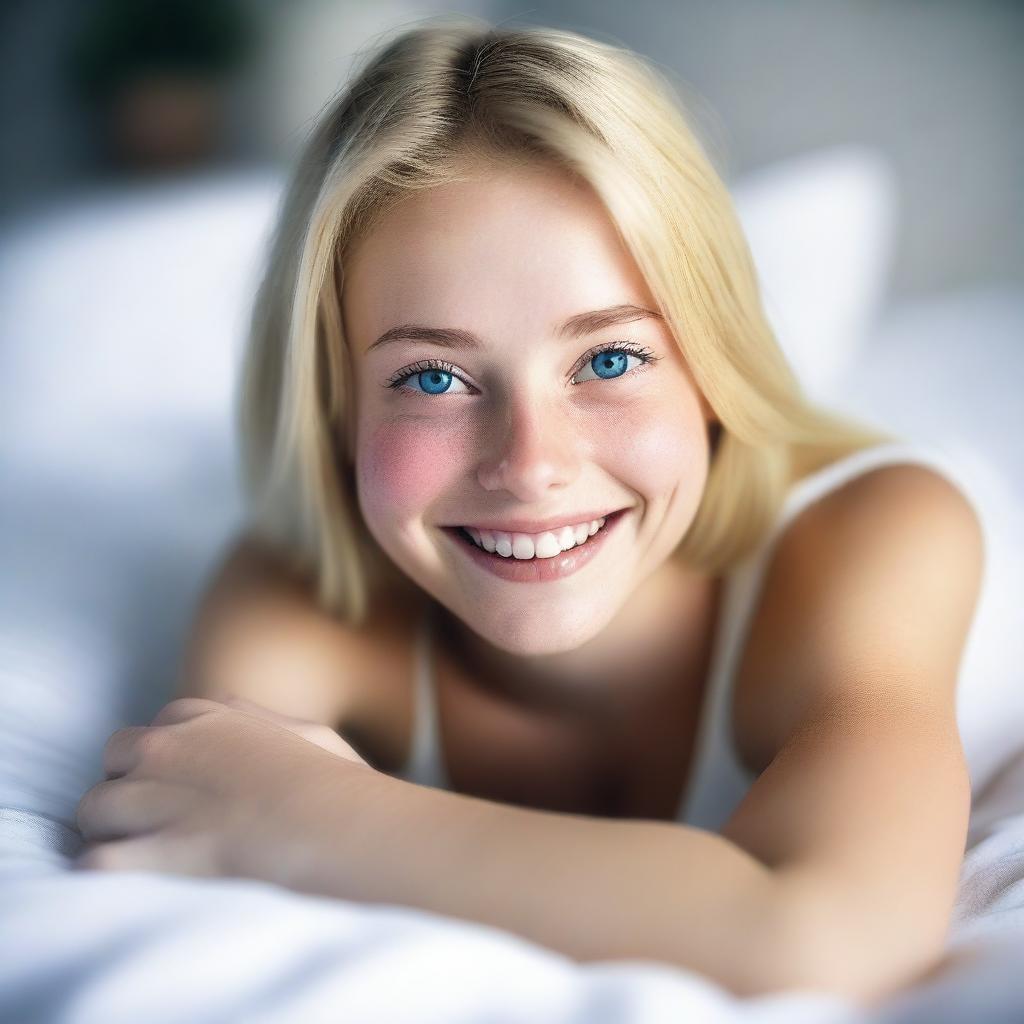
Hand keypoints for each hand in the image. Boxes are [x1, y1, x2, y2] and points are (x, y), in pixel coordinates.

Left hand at [73, 697, 382, 892]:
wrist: (338, 833)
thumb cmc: (334, 788)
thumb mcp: (309, 733)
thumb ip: (255, 715)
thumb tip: (224, 702)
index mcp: (205, 718)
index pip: (154, 730)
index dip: (165, 764)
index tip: (186, 791)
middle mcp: (168, 748)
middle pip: (115, 761)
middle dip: (129, 788)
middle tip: (162, 823)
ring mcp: (153, 798)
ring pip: (93, 809)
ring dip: (113, 832)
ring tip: (150, 860)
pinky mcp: (146, 852)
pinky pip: (93, 862)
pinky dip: (107, 877)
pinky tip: (138, 887)